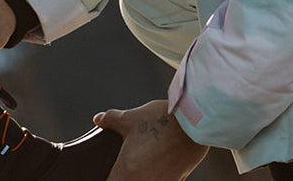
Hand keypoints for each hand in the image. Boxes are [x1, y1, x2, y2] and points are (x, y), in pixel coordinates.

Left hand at [94, 99, 208, 180]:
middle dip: (123, 177)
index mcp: (127, 170)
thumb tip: (98, 118)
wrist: (194, 123)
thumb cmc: (160, 120)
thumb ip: (110, 120)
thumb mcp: (130, 118)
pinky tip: (155, 167)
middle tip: (122, 168)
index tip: (109, 173)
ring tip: (139, 166)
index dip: (107, 179)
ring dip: (141, 177)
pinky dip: (155, 177)